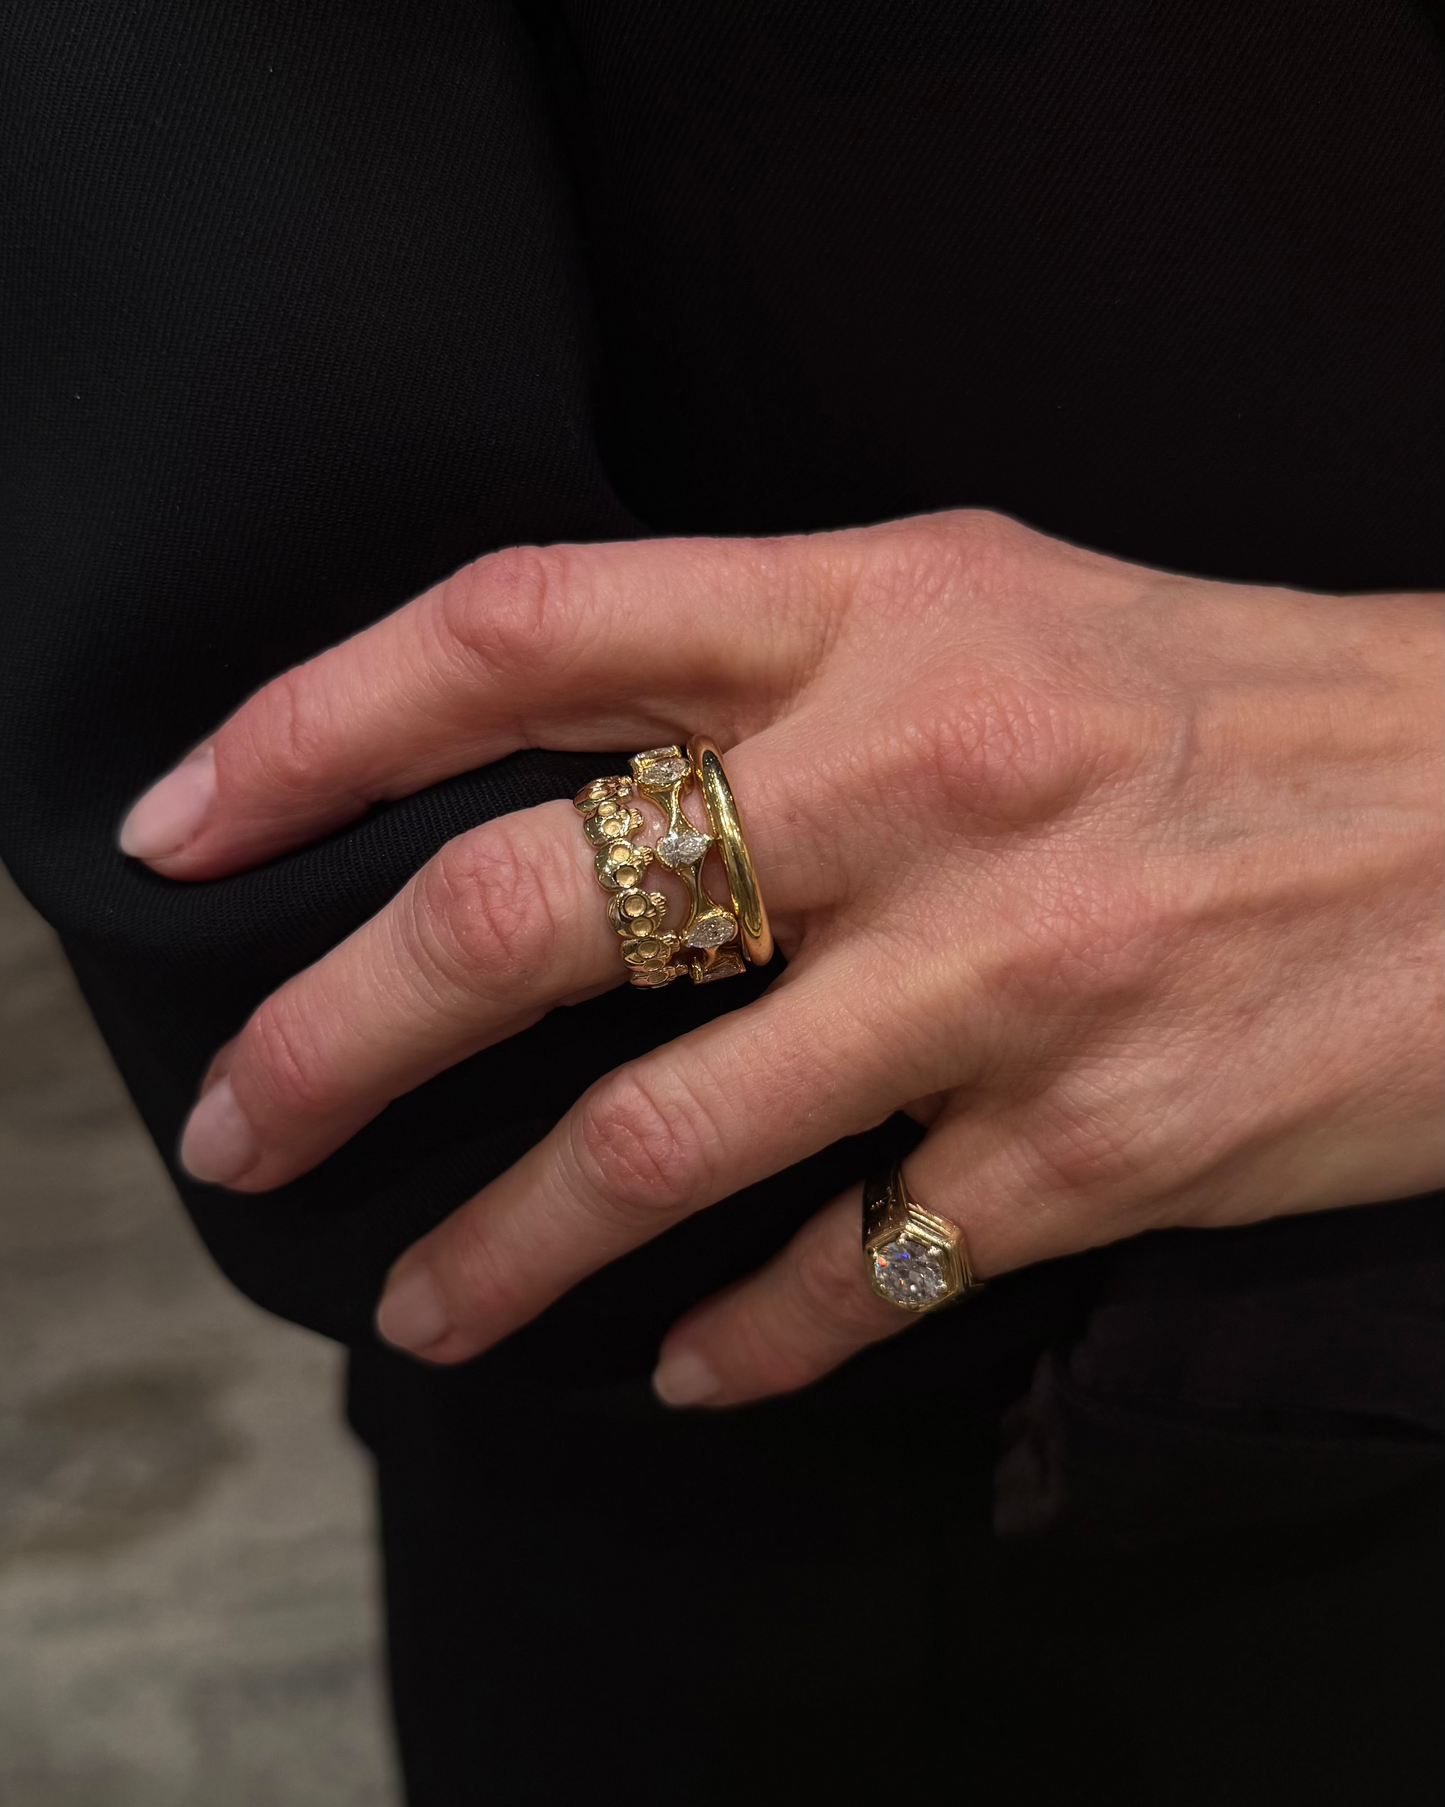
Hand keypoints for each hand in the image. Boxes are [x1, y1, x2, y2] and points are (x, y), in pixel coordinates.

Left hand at [120, 511, 1444, 1403]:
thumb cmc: (1229, 702)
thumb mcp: (992, 606)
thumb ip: (779, 661)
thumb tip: (562, 756)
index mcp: (878, 612)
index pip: (522, 630)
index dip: (319, 719)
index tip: (192, 820)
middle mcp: (918, 783)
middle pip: (527, 905)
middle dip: (336, 1033)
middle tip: (240, 1128)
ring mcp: (1004, 979)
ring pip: (661, 1136)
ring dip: (507, 1245)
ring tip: (421, 1310)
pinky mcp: (1091, 1148)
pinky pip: (851, 1271)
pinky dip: (747, 1337)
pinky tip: (693, 1363)